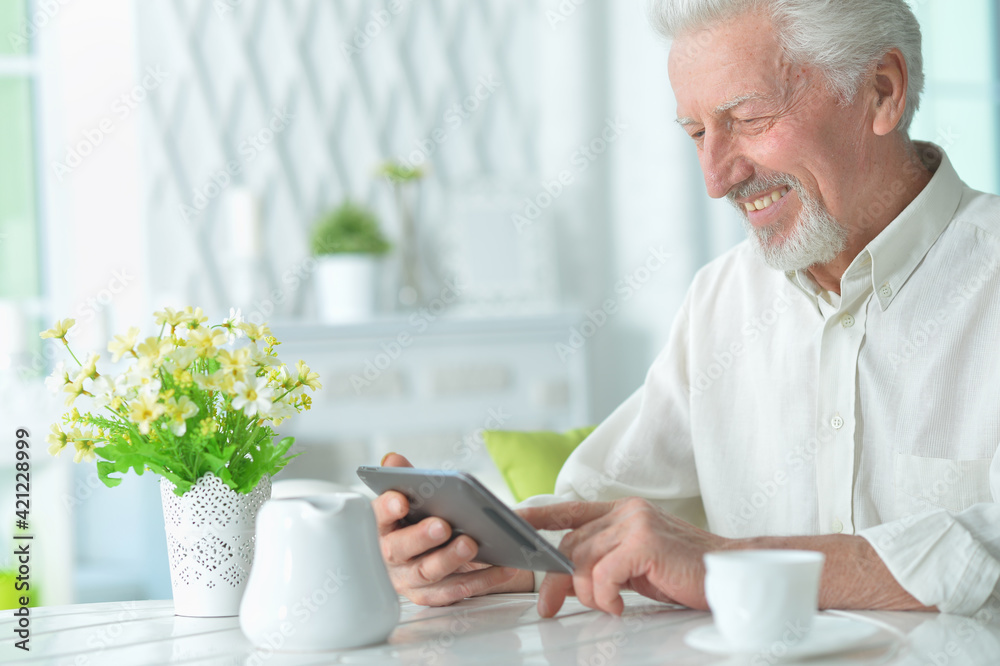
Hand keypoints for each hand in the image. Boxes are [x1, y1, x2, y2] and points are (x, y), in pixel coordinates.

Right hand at [372, 453, 534, 605]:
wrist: (435, 551)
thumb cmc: (422, 518)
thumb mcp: (417, 496)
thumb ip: (408, 477)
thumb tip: (393, 459)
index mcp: (384, 525)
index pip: (378, 515)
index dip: (387, 508)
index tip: (401, 500)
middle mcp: (390, 555)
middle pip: (400, 549)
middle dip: (421, 537)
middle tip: (443, 525)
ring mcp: (409, 579)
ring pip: (428, 572)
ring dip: (450, 559)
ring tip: (472, 544)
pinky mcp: (432, 596)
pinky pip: (455, 591)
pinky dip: (481, 580)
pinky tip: (501, 566)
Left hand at [520, 498, 729, 616]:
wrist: (732, 576)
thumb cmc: (685, 575)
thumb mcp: (636, 567)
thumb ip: (603, 562)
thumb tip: (565, 579)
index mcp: (624, 511)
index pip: (570, 510)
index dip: (536, 517)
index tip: (509, 523)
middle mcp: (627, 511)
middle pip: (569, 544)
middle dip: (554, 580)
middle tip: (548, 607)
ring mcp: (636, 523)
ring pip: (582, 561)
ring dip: (587, 594)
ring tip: (608, 607)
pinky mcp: (645, 543)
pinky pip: (602, 574)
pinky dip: (605, 597)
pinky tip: (619, 607)